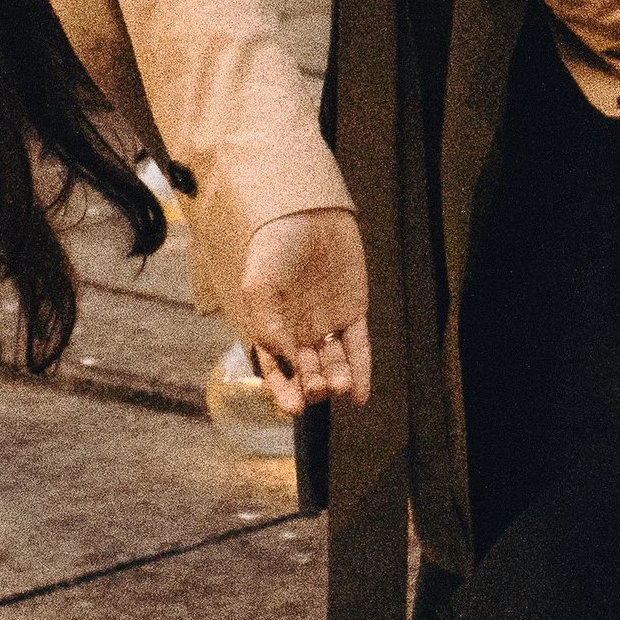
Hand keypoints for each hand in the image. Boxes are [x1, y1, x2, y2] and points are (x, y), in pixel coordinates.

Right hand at [238, 207, 371, 415]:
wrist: (309, 211)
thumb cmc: (275, 245)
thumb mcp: (259, 285)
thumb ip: (267, 324)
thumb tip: (284, 360)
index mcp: (271, 327)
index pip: (276, 370)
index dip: (283, 391)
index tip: (293, 407)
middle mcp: (298, 330)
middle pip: (306, 371)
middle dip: (312, 386)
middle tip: (317, 389)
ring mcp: (326, 322)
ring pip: (333, 363)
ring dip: (336, 380)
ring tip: (338, 386)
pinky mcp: (353, 312)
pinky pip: (358, 347)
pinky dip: (360, 371)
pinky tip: (359, 394)